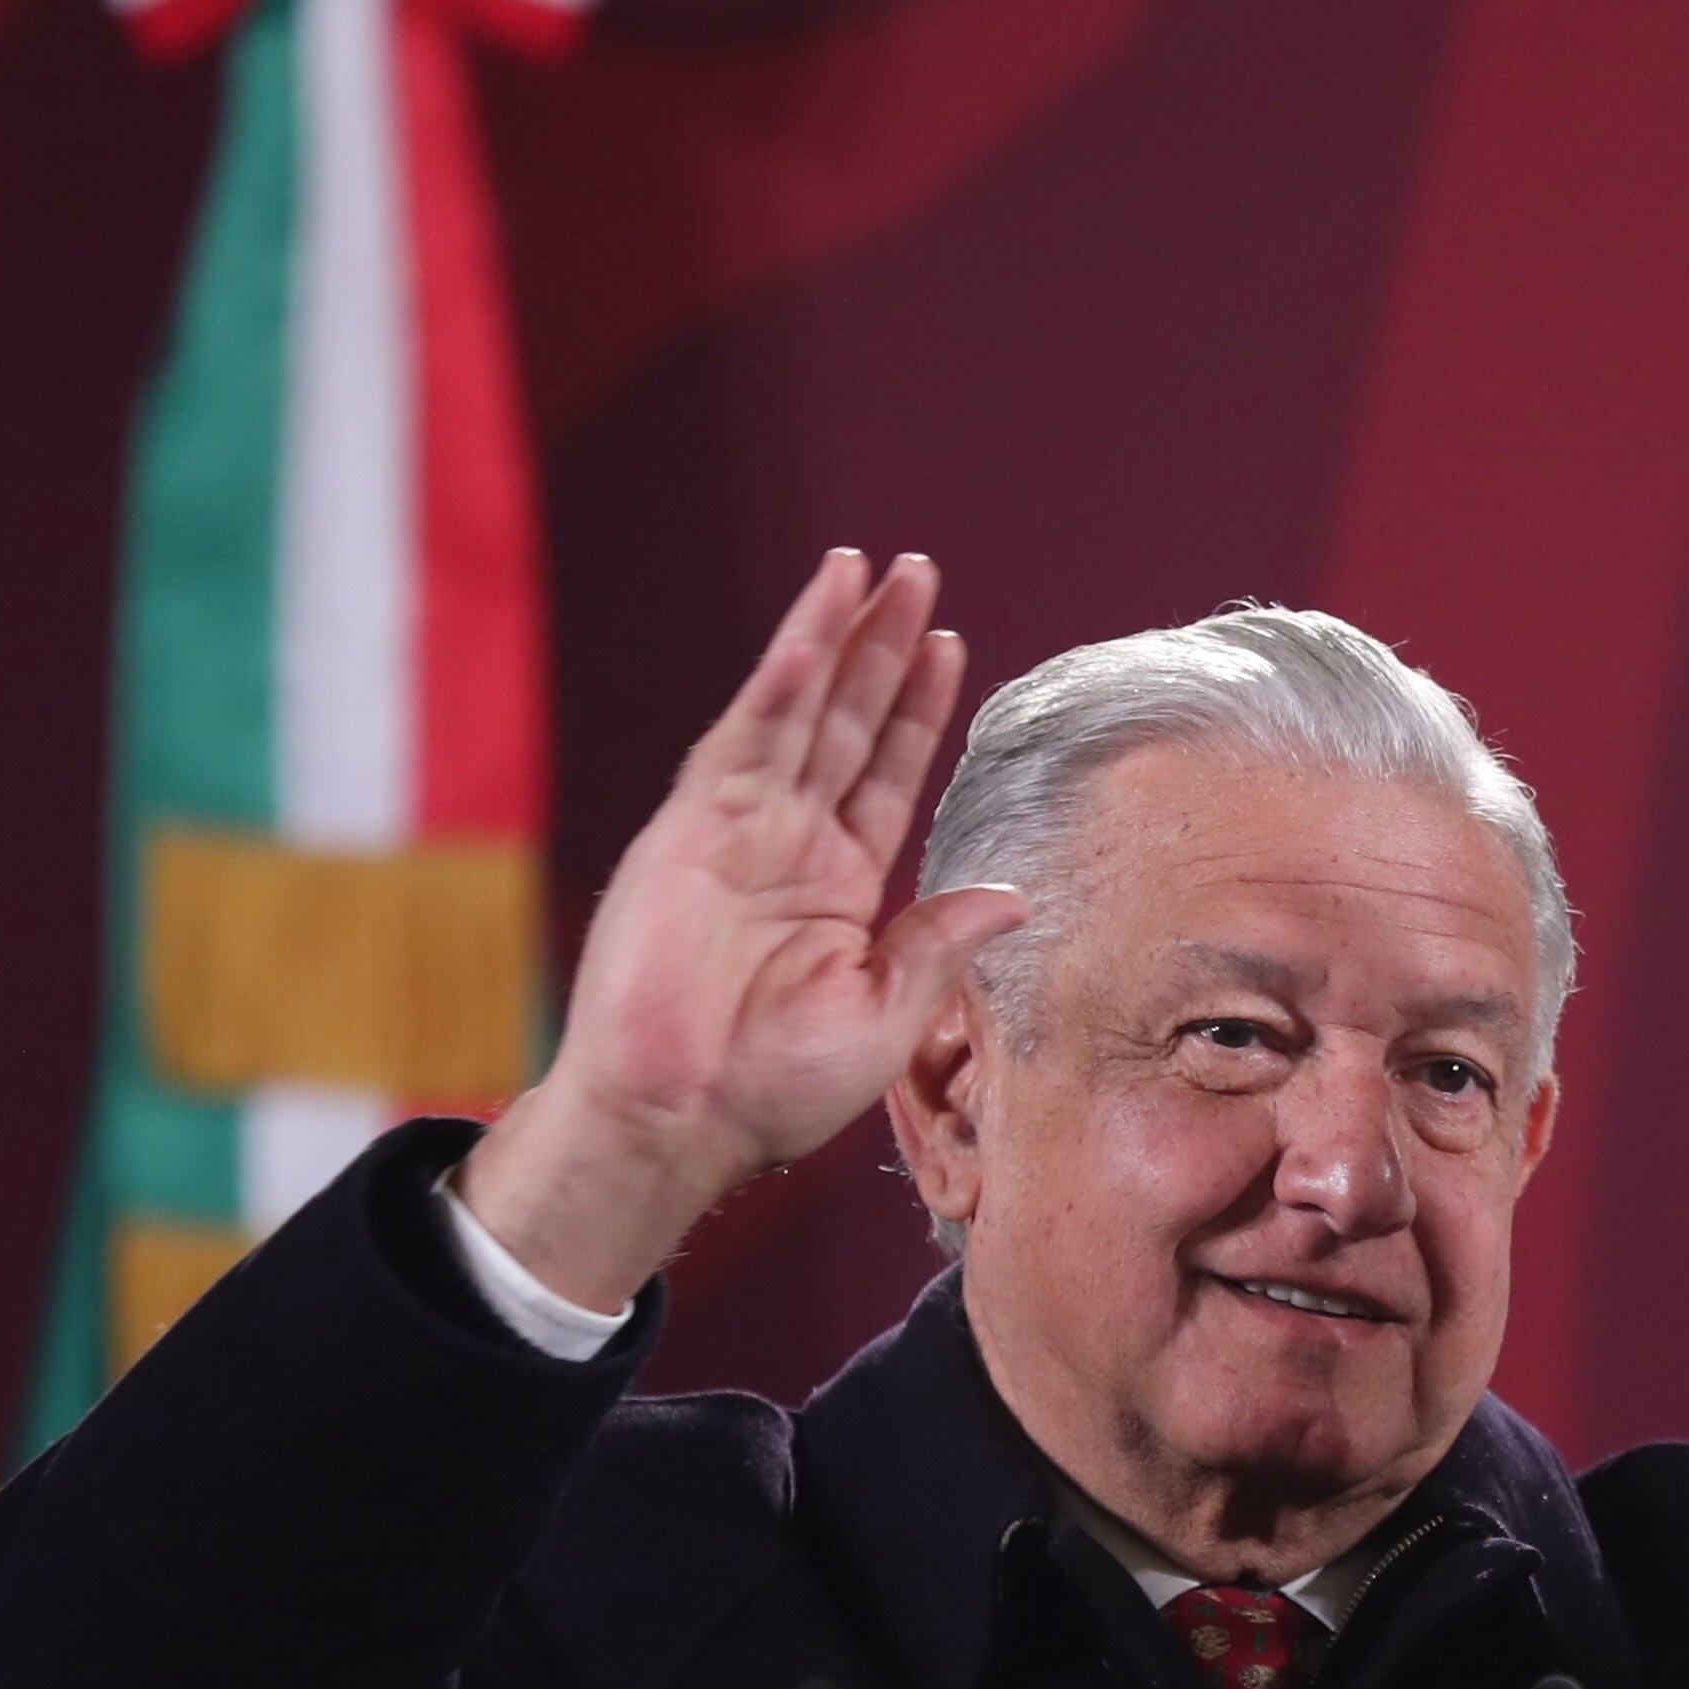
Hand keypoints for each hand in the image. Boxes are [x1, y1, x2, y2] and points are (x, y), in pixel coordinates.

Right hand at [458, 550, 1027, 1308]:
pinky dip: (777, 688)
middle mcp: (790, 843)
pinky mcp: (689, 832)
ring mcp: (737, 830)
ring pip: (795, 712)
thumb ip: (937, 945)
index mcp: (839, 884)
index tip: (948, 643)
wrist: (678, 1119)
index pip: (890, 772)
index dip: (918, 707)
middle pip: (846, 720)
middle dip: (879, 645)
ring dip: (830, 639)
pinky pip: (741, 745)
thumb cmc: (770, 1090)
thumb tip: (1010, 895)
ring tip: (863, 569)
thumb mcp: (884, 1017)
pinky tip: (812, 638)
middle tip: (914, 570)